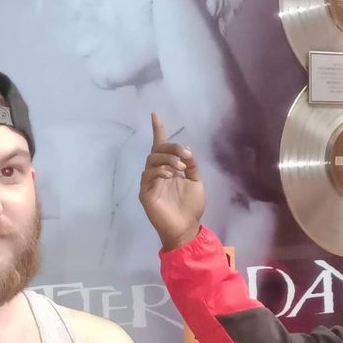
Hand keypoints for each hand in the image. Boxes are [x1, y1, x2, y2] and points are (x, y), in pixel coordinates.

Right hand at [140, 112, 204, 250]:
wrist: (187, 228)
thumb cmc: (191, 207)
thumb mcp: (196, 182)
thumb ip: (191, 165)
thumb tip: (186, 148)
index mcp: (169, 168)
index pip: (161, 145)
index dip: (158, 129)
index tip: (155, 114)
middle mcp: (157, 172)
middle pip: (157, 150)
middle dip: (172, 148)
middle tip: (186, 156)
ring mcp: (150, 182)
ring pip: (152, 160)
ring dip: (168, 159)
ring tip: (180, 168)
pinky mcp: (145, 193)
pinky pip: (148, 175)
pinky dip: (160, 171)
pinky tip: (171, 176)